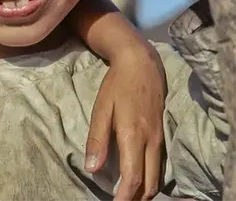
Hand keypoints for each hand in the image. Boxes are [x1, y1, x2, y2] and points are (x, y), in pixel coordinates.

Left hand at [86, 43, 166, 200]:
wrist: (141, 65)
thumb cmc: (117, 86)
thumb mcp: (101, 109)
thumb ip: (97, 139)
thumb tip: (92, 168)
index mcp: (133, 136)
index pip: (133, 178)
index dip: (124, 197)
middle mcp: (151, 142)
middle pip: (149, 184)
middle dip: (135, 199)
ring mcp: (159, 139)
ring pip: (156, 177)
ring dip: (143, 191)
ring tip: (126, 196)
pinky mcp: (162, 136)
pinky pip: (159, 166)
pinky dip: (149, 178)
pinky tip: (137, 179)